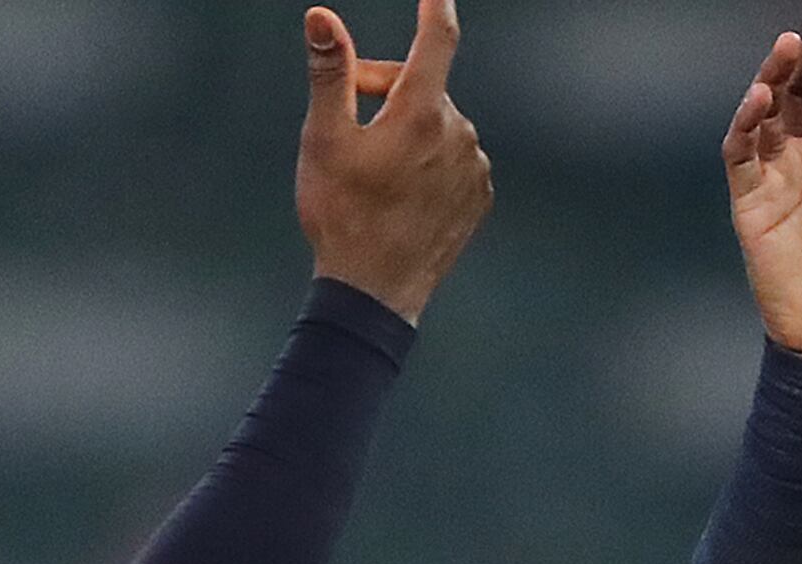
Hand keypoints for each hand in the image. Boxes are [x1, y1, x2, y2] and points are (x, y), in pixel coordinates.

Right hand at [298, 0, 493, 324]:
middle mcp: (457, 132)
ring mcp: (473, 166)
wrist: (373, 296)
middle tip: (347, 129)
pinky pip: (453, 160)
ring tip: (375, 177)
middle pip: (421, 88)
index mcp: (420, 113)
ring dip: (407, 133)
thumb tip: (322, 18)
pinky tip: (402, 196)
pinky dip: (429, 165)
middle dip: (384, 94)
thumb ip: (329, 74)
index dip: (436, 6)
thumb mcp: (323, 142)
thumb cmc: (342, 218)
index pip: (437, 39)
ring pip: (437, 126)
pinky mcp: (478, 195)